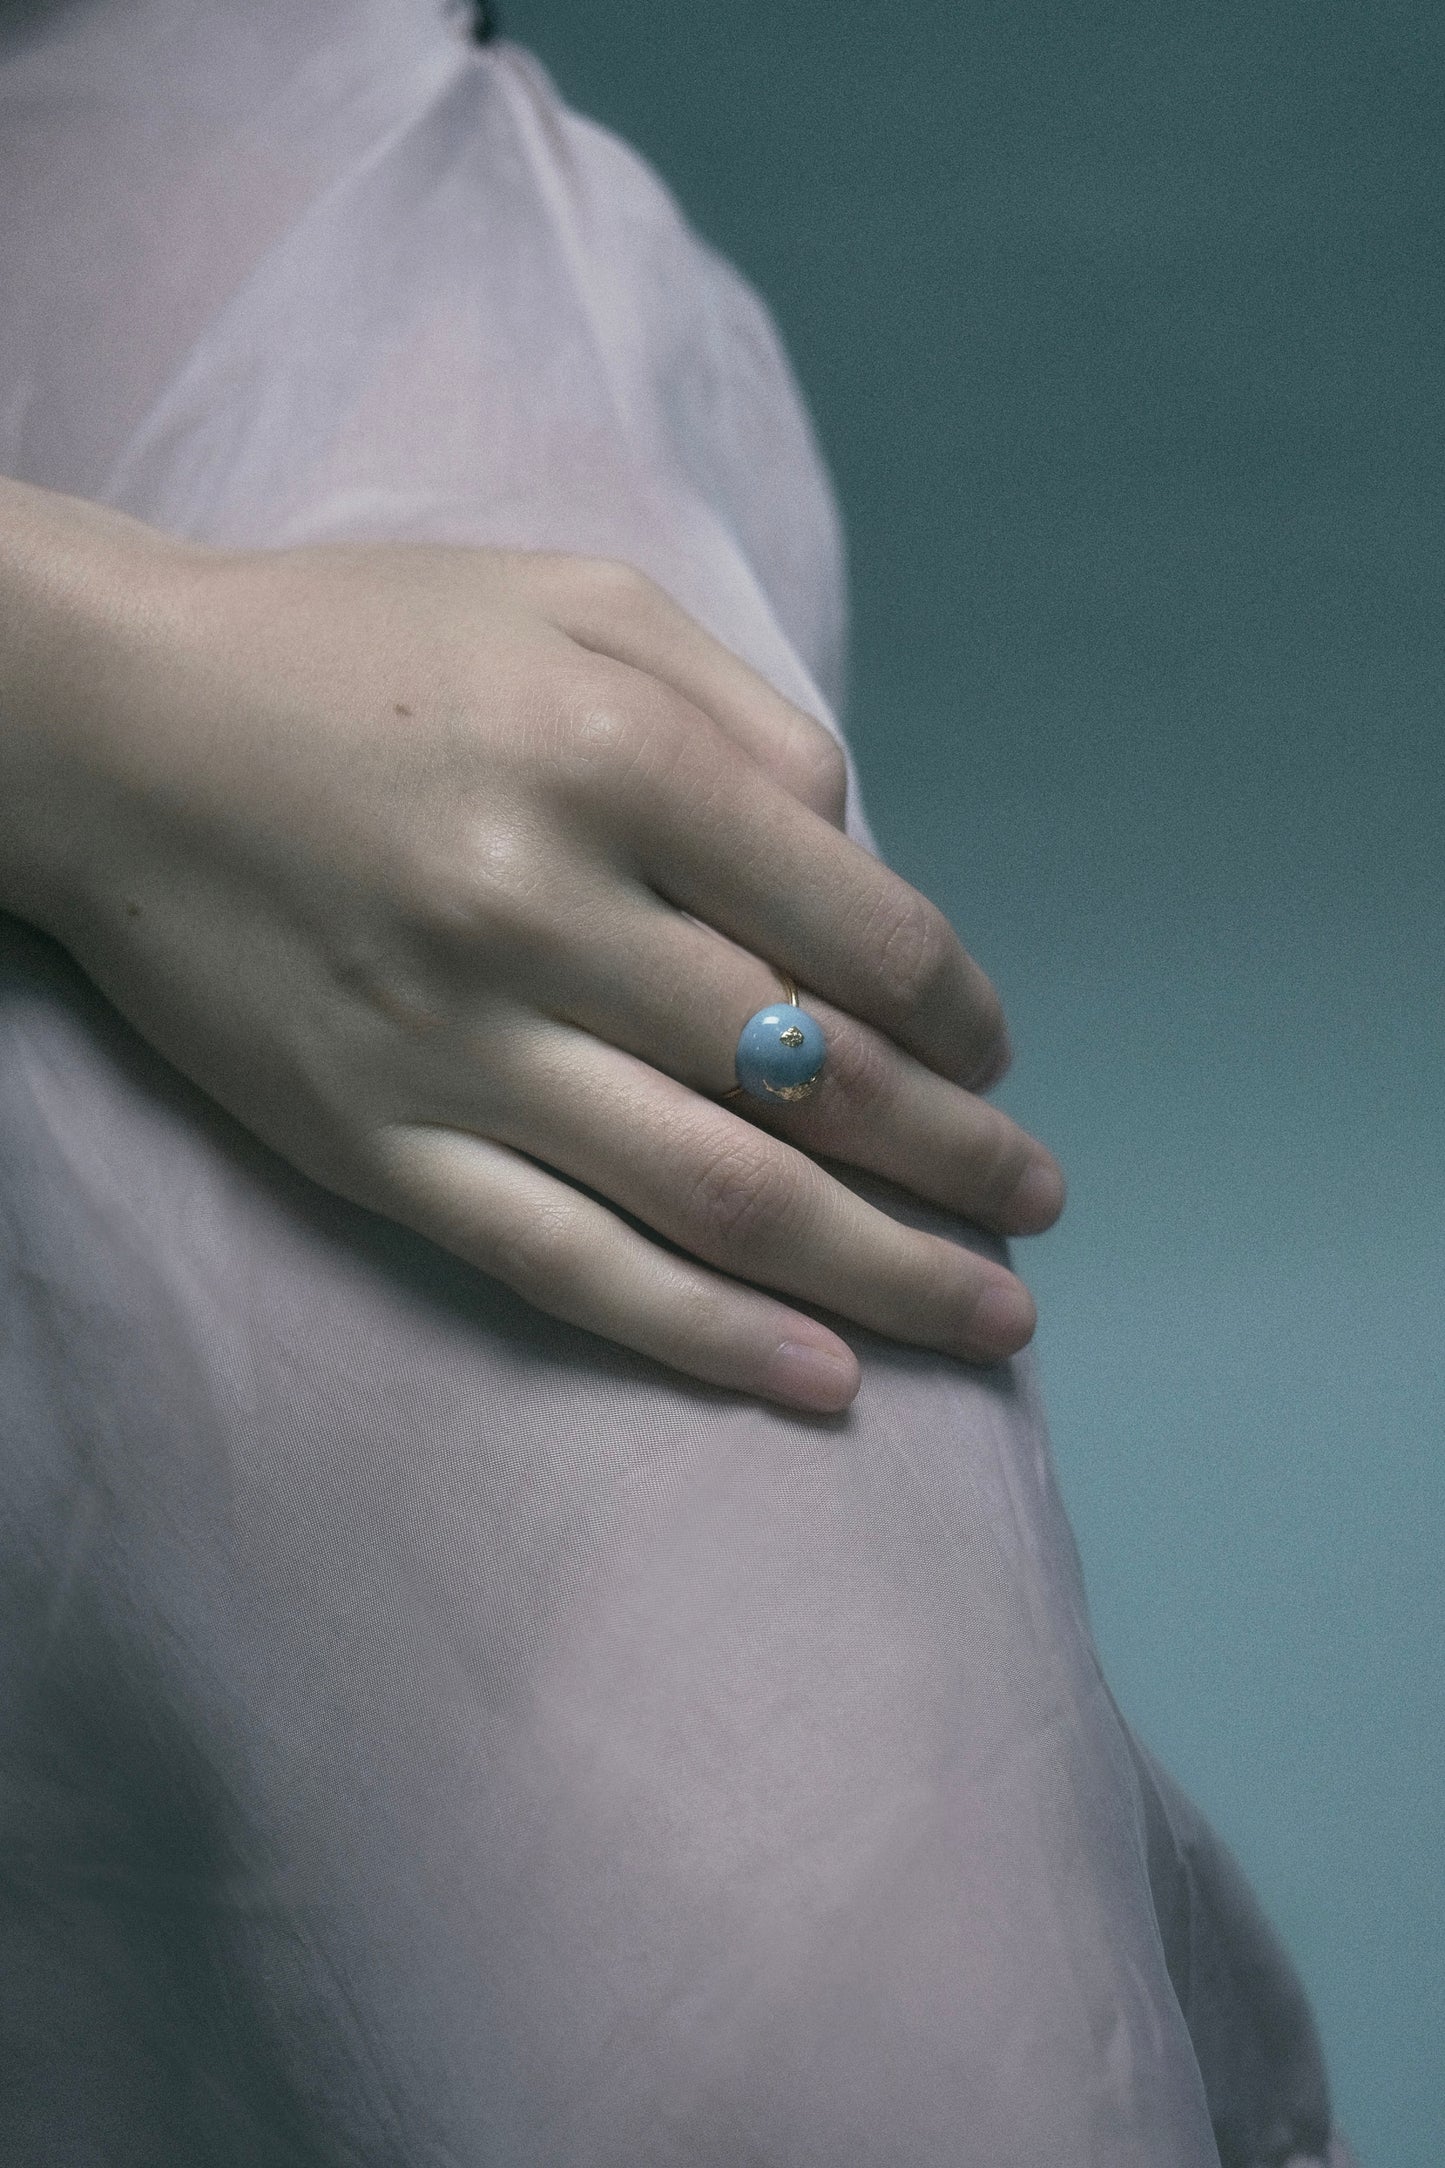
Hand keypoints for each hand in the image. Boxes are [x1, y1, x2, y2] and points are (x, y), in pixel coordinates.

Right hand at [41, 534, 1064, 1410]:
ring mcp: (455, 1045)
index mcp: (614, 756)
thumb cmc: (359, 647)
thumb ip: (744, 716)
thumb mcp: (573, 596)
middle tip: (1040, 1206)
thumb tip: (859, 856)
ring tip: (990, 1320)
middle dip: (959, 1161)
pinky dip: (706, 1338)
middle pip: (815, 1081)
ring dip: (883, 1272)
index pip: (858, 933)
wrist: (107, 731)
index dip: (959, 1015)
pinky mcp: (374, 1144)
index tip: (990, 1053)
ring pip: (719, 1197)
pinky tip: (822, 1384)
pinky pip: (566, 1266)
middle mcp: (544, 909)